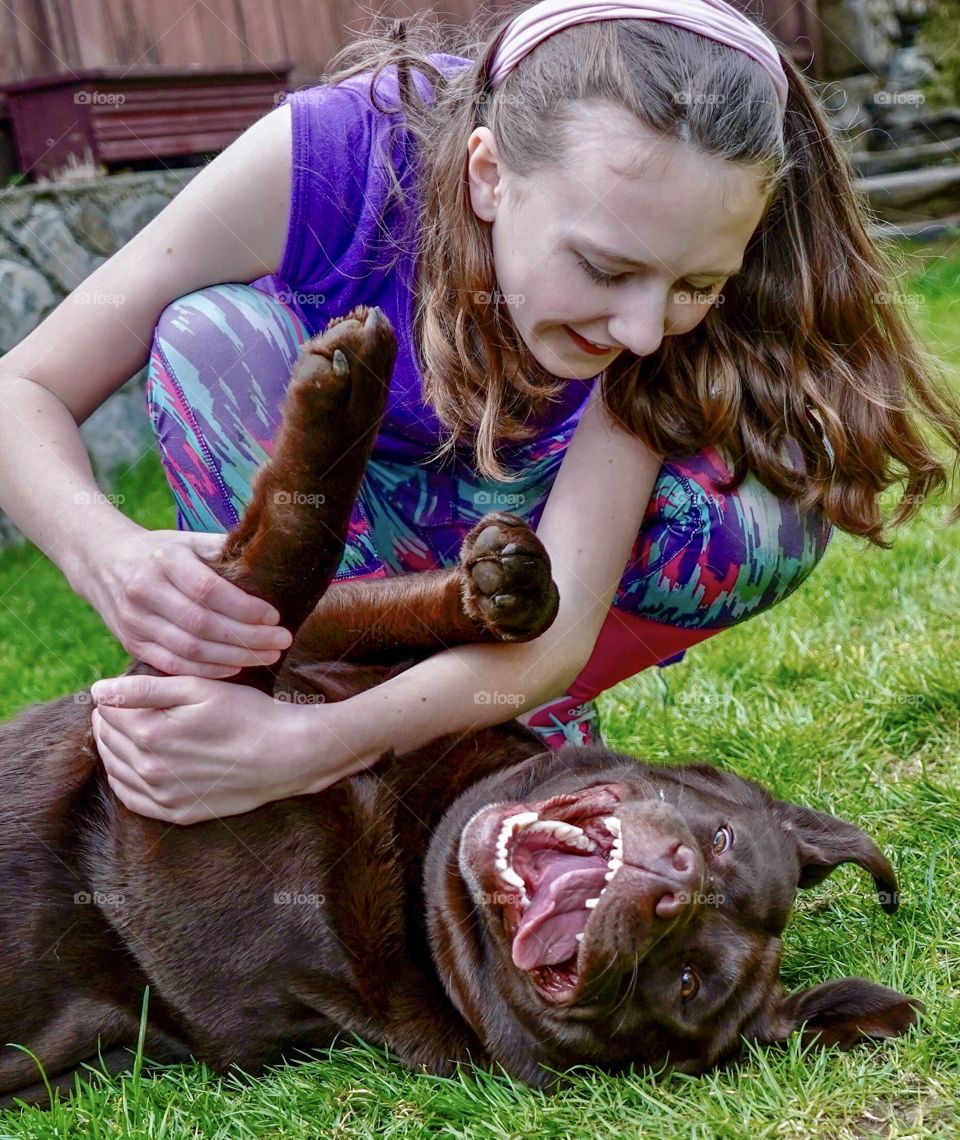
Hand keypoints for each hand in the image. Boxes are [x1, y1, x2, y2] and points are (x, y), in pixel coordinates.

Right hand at [75, 524, 291, 677]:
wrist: (102, 562)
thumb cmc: (160, 551)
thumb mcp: (188, 540)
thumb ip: (223, 551)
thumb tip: (269, 562)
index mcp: (164, 559)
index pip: (209, 590)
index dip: (245, 608)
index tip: (274, 616)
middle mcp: (145, 590)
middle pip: (202, 624)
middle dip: (248, 638)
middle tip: (281, 641)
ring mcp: (135, 620)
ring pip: (189, 650)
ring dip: (234, 658)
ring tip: (267, 656)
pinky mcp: (132, 643)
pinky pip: (173, 664)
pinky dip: (208, 670)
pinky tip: (235, 667)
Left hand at [89, 673, 346, 823]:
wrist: (287, 754)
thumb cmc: (246, 713)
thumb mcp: (198, 689)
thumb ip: (143, 689)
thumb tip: (97, 692)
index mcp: (151, 733)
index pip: (108, 712)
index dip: (114, 697)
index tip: (126, 689)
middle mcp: (151, 770)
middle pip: (109, 741)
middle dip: (110, 721)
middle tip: (124, 708)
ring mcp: (164, 796)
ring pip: (116, 771)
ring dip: (114, 749)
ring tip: (129, 731)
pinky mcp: (179, 813)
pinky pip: (133, 800)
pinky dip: (124, 780)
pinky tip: (134, 765)